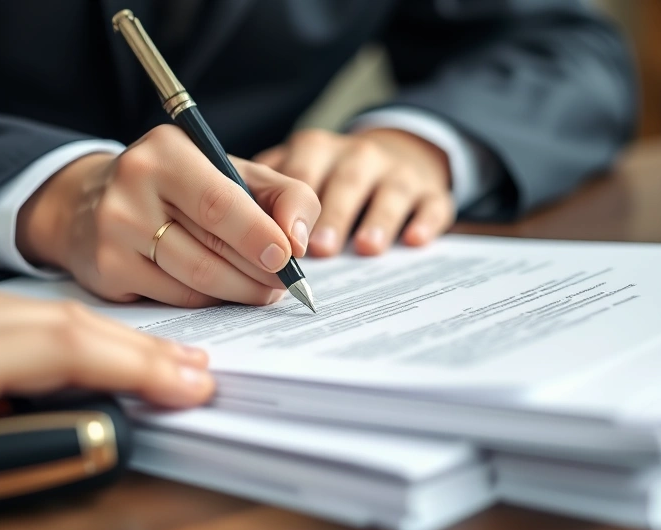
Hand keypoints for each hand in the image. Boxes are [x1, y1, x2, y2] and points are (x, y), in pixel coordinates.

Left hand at [0, 265, 212, 477]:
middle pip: (65, 324)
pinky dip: (48, 330)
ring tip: (146, 360)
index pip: (70, 348)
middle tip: (192, 370)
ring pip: (36, 314)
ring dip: (100, 338)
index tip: (192, 385)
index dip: (140, 367)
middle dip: (137, 348)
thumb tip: (68, 422)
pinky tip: (60, 347)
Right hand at [17, 125, 319, 307]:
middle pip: (213, 246)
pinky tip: (222, 291)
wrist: (90, 201)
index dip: (259, 235)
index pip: (220, 201)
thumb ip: (283, 194)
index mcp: (168, 150)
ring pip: (197, 278)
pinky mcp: (108, 269)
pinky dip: (209, 299)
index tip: (289, 258)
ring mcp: (115, 230)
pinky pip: (176, 297)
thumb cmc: (178, 187)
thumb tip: (300, 242)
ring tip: (263, 290)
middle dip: (260, 271)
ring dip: (240, 291)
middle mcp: (133, 184)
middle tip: (287, 283)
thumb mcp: (230, 171)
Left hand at [255, 128, 453, 256]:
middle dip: (332, 214)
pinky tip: (414, 241)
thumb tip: (228, 236)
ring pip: (389, 191)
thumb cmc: (329, 177)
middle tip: (318, 248)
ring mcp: (397, 172)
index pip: (301, 173)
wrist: (398, 157)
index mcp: (316, 150)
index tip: (283, 236)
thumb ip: (266, 196)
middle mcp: (358, 155)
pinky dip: (425, 221)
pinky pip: (432, 204)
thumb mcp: (296, 175)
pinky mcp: (431, 192)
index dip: (291, 204)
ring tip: (364, 248)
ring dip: (377, 218)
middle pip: (346, 181)